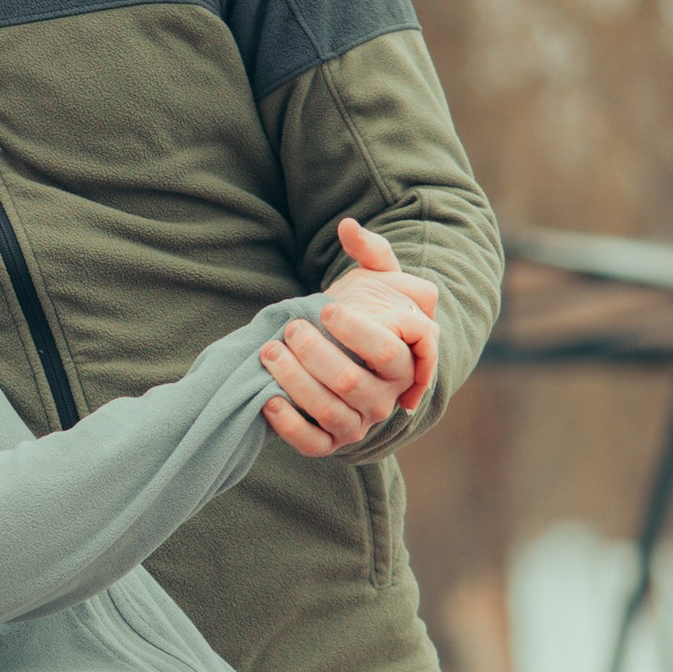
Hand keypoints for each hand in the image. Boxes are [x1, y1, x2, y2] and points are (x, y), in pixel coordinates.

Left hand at [259, 219, 439, 457]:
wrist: (346, 356)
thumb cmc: (366, 314)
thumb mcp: (376, 281)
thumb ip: (372, 252)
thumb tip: (348, 227)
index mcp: (406, 360)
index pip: (390, 352)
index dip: (358, 333)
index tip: (327, 308)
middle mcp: (387, 397)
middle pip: (352, 382)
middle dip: (316, 353)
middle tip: (291, 327)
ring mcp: (360, 422)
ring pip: (330, 411)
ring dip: (294, 381)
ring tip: (269, 351)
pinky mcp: (332, 442)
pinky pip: (312, 444)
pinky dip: (288, 425)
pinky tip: (267, 399)